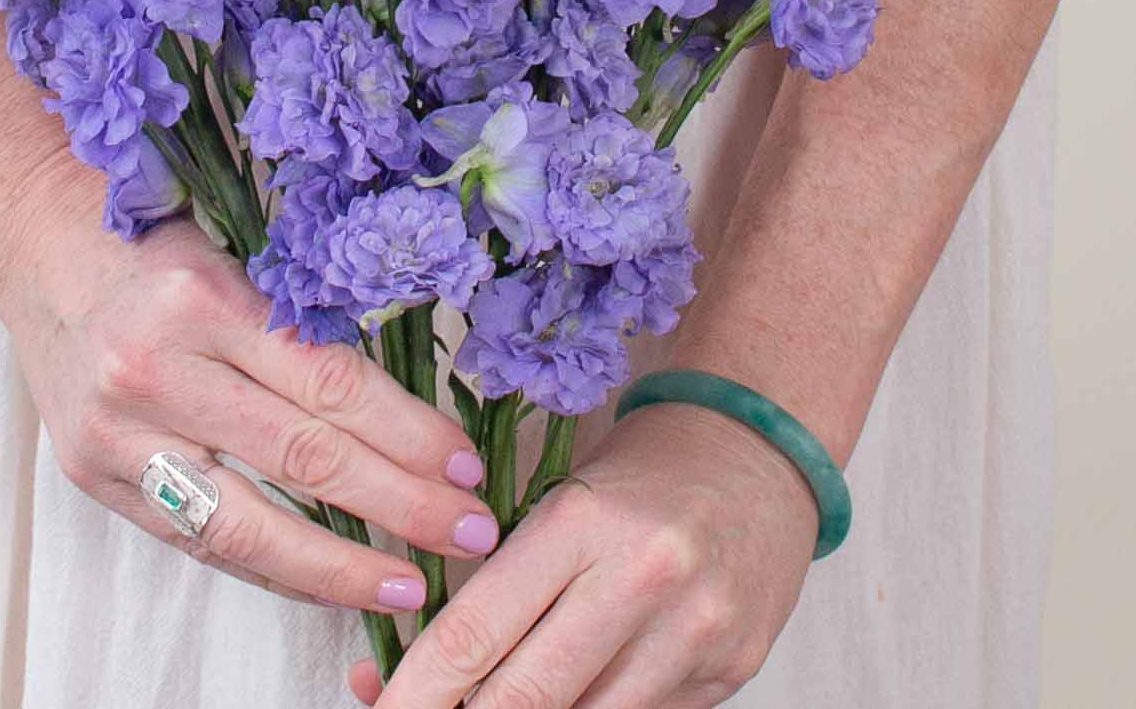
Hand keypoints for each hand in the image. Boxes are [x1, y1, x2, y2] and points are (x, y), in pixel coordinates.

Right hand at [0, 190, 500, 614]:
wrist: (36, 240)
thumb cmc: (152, 236)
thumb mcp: (236, 252)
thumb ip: (303, 321)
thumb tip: (411, 406)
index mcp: (202, 298)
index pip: (329, 383)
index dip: (407, 432)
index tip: (467, 463)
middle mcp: (155, 370)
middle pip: (301, 458)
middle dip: (399, 504)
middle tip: (469, 532)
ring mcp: (118, 434)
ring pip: (247, 525)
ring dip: (339, 565)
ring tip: (409, 585)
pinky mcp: (96, 476)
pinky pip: (199, 540)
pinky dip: (271, 568)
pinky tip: (326, 580)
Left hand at [345, 402, 817, 707]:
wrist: (759, 452)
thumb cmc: (641, 472)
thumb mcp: (563, 500)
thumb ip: (499, 584)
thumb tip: (408, 671)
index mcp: (583, 522)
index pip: (479, 629)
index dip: (417, 687)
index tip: (376, 704)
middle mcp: (642, 579)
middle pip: (525, 697)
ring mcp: (693, 633)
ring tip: (490, 703)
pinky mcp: (730, 671)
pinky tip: (568, 697)